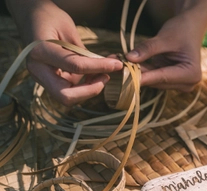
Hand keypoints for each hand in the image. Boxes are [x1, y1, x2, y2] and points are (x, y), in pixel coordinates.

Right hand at [8, 0, 122, 105]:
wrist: (30, 18)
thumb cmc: (50, 19)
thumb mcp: (69, 30)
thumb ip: (85, 52)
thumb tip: (111, 65)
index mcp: (41, 51)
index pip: (75, 66)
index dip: (99, 67)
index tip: (117, 64)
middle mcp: (38, 69)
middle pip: (65, 96)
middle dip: (90, 91)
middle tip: (106, 77)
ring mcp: (41, 78)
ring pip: (68, 97)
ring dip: (89, 90)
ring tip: (103, 73)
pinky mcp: (48, 81)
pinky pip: (69, 91)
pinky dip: (85, 87)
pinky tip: (95, 74)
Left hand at [125, 2, 206, 91]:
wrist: (189, 28)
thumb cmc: (182, 30)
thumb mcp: (165, 38)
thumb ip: (148, 48)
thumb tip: (129, 58)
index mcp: (191, 74)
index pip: (162, 77)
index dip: (142, 76)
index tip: (124, 75)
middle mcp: (187, 84)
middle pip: (157, 81)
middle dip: (137, 73)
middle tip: (117, 66)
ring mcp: (179, 84)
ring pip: (153, 80)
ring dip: (138, 72)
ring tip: (119, 63)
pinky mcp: (171, 81)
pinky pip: (153, 77)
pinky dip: (142, 70)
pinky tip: (128, 64)